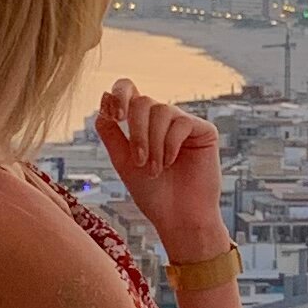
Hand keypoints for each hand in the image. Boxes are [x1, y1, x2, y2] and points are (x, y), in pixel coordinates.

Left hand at [97, 83, 224, 259]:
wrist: (178, 217)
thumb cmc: (152, 193)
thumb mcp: (122, 160)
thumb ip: (111, 132)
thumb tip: (103, 97)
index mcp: (142, 123)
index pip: (129, 90)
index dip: (119, 94)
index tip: (115, 115)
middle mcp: (163, 119)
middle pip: (143, 101)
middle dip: (136, 132)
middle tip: (138, 161)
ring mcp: (184, 124)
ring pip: (161, 110)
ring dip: (153, 143)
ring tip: (154, 170)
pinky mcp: (204, 131)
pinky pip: (181, 123)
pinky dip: (170, 145)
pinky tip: (170, 164)